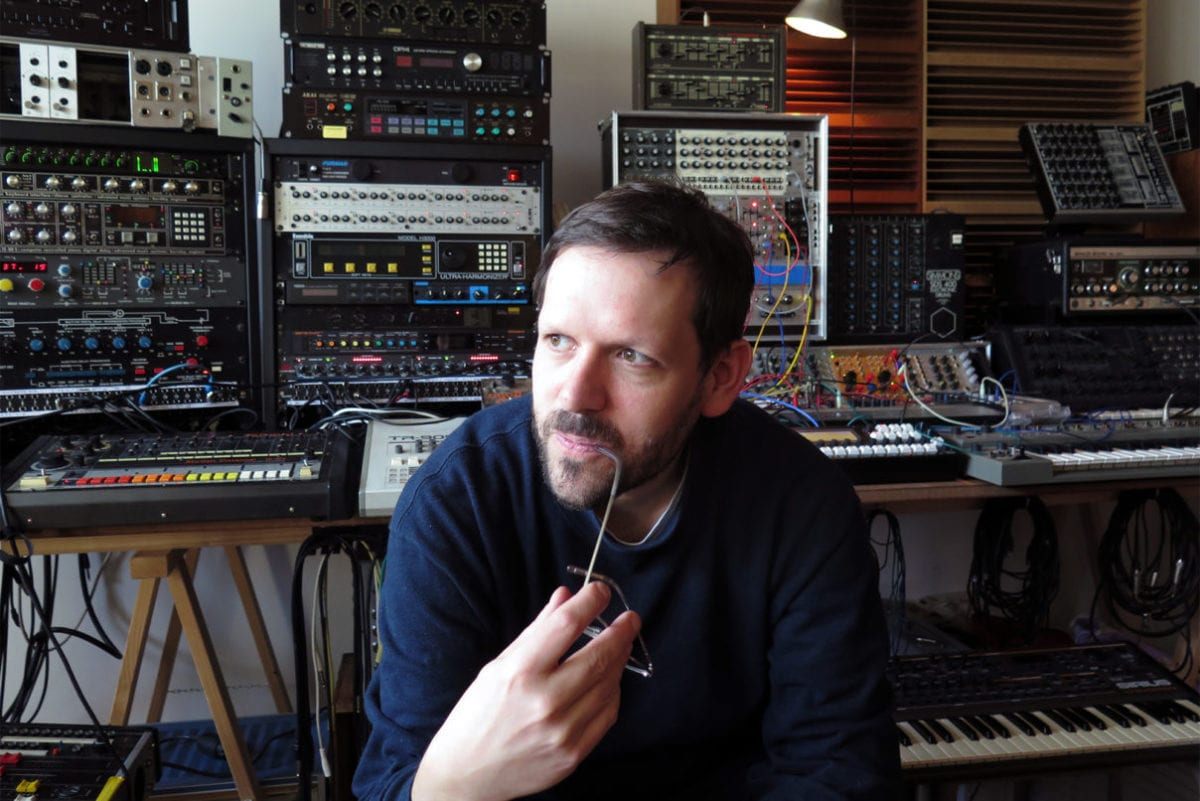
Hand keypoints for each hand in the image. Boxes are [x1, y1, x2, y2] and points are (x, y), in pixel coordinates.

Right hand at [412, 581, 639, 800]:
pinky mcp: (574, 753)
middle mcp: (544, 701)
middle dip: (621, 632)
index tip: (601, 591)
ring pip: (609, 684)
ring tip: (619, 647)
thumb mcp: (498, 666)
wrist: (467, 775)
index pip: (566, 625)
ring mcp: (562, 731)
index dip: (590, 602)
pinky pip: (608, 713)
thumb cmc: (478, 715)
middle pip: (598, 656)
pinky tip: (608, 680)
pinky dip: (612, 691)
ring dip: (619, 661)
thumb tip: (565, 596)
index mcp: (519, 672)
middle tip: (630, 619)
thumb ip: (537, 631)